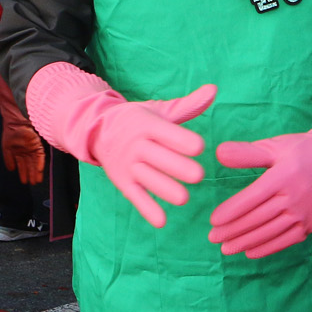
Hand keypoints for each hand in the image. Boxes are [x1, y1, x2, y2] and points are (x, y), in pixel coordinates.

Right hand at [2, 123, 45, 185]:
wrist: (14, 123)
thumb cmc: (10, 133)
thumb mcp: (6, 147)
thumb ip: (8, 159)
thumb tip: (11, 169)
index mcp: (19, 152)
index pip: (23, 165)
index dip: (24, 173)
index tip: (24, 181)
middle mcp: (27, 151)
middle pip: (30, 165)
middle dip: (31, 174)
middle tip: (32, 183)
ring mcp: (33, 148)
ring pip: (35, 162)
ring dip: (36, 171)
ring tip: (36, 181)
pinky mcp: (37, 144)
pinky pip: (40, 155)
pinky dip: (40, 163)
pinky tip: (39, 170)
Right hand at [24, 64, 213, 228]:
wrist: (97, 130)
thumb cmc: (139, 120)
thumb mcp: (160, 110)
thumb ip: (189, 105)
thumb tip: (214, 90)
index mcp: (148, 124)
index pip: (166, 133)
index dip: (183, 140)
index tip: (199, 146)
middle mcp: (136, 144)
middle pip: (158, 157)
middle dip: (178, 167)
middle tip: (199, 175)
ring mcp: (129, 165)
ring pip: (147, 179)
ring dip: (164, 189)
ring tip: (184, 198)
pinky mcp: (123, 182)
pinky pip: (135, 197)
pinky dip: (147, 210)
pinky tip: (161, 221)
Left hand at [210, 49, 311, 257]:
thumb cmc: (301, 151)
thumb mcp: (274, 146)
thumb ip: (246, 153)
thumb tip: (219, 153)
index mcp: (283, 176)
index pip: (251, 199)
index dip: (231, 211)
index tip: (213, 221)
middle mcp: (295, 197)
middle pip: (258, 218)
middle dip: (233, 230)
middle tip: (213, 237)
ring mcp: (305, 213)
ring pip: (270, 232)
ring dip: (246, 242)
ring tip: (226, 248)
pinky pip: (286, 240)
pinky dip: (267, 248)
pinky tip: (250, 252)